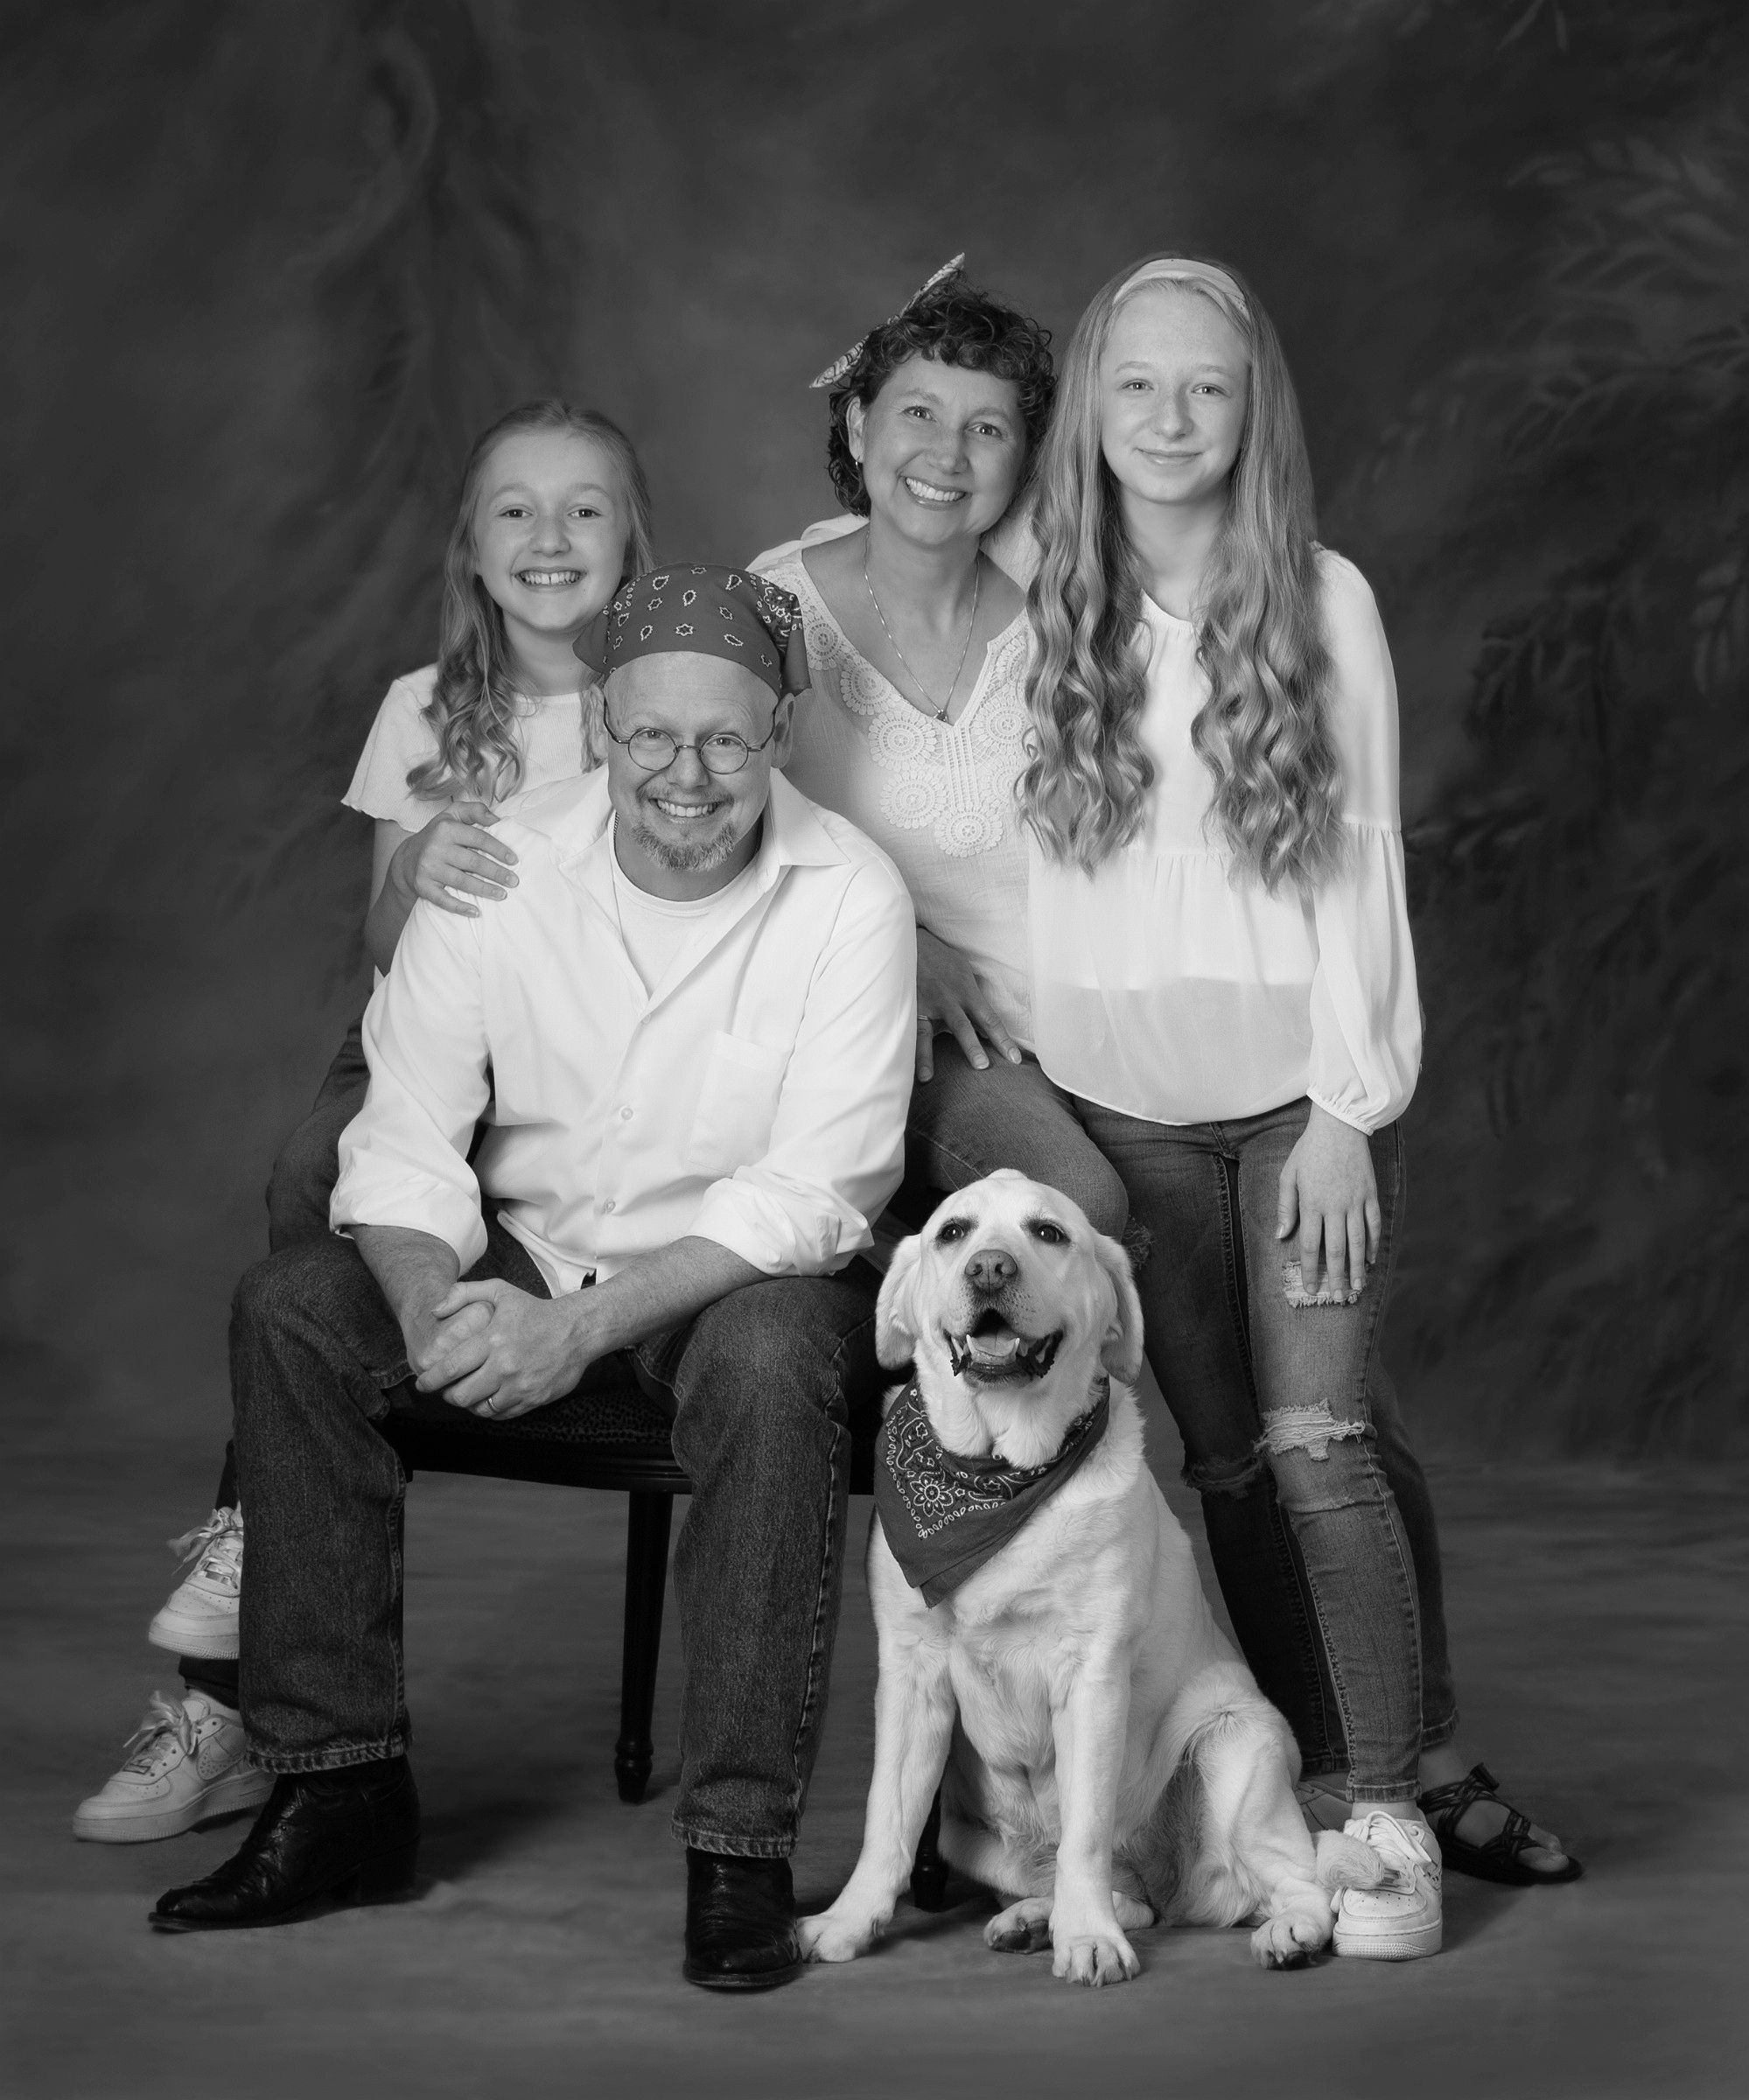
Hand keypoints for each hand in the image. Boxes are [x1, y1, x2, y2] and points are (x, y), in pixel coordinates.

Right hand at [397, 801, 518, 917]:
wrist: (406, 857)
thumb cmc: (438, 835)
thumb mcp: (452, 815)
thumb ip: (475, 811)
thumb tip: (496, 819)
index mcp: (446, 828)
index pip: (478, 839)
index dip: (498, 850)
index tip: (514, 860)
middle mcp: (436, 847)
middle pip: (473, 862)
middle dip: (496, 873)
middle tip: (514, 881)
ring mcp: (428, 868)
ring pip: (462, 882)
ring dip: (485, 890)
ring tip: (502, 894)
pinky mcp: (423, 885)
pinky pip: (443, 899)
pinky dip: (459, 907)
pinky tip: (476, 911)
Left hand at [415, 1277, 591, 1419]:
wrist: (576, 1330)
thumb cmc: (534, 1311)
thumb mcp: (500, 1291)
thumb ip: (463, 1294)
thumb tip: (434, 1311)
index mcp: (493, 1339)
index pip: (451, 1367)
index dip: (431, 1379)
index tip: (422, 1383)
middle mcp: (505, 1366)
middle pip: (461, 1395)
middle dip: (447, 1395)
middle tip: (445, 1390)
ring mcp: (520, 1386)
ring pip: (480, 1408)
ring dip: (469, 1403)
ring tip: (467, 1393)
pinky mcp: (533, 1399)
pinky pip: (501, 1414)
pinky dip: (489, 1409)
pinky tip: (488, 1397)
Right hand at [915, 926, 1020, 1082]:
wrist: (908, 941)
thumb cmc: (938, 956)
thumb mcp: (962, 969)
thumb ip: (973, 993)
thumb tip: (983, 1014)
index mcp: (966, 991)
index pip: (990, 1020)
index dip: (1003, 1040)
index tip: (1014, 1059)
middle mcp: (948, 1000)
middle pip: (963, 1027)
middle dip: (973, 1048)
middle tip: (982, 1067)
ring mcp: (924, 1005)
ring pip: (927, 1033)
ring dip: (927, 1056)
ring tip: (927, 1077)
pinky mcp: (905, 1007)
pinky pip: (904, 1030)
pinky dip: (902, 1047)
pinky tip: (897, 1064)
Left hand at [1276, 1104, 1380, 1300]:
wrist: (1339, 1125)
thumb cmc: (1309, 1151)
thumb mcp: (1289, 1175)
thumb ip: (1286, 1207)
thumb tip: (1281, 1235)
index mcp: (1311, 1203)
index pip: (1309, 1246)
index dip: (1311, 1270)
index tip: (1312, 1289)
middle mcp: (1334, 1206)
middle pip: (1335, 1250)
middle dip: (1335, 1277)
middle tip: (1336, 1298)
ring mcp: (1355, 1201)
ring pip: (1357, 1242)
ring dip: (1356, 1268)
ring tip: (1356, 1288)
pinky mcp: (1370, 1194)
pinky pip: (1374, 1224)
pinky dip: (1373, 1244)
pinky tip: (1370, 1260)